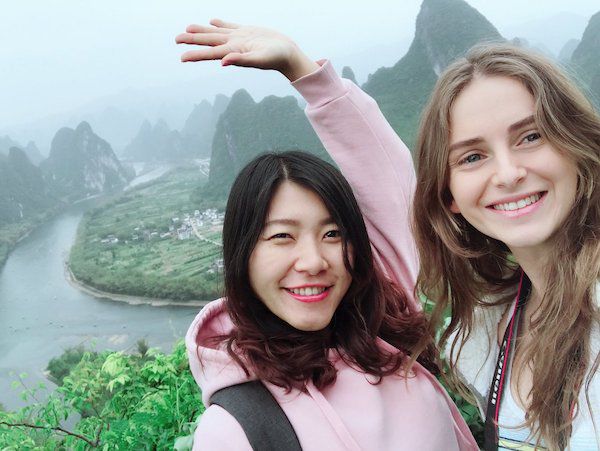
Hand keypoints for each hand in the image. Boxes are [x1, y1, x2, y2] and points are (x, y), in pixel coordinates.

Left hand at [175, 19, 319, 81]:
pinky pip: (230, 27)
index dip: (195, 54)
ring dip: (202, 31)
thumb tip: (223, 62)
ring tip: (188, 29)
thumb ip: (241, 61)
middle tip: (177, 40)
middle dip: (193, 41)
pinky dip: (219, 24)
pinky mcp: (247, 32)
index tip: (182, 57)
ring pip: (216, 33)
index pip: (210, 53)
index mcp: (233, 53)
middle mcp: (233, 46)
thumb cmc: (275, 58)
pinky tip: (212, 21)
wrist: (288, 53)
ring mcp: (239, 39)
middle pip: (209, 42)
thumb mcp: (259, 60)